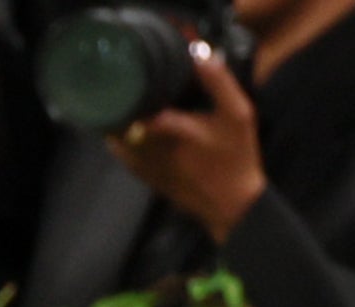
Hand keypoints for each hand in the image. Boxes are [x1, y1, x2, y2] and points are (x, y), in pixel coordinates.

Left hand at [105, 40, 267, 244]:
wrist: (232, 205)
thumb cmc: (236, 157)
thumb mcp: (238, 114)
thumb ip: (219, 82)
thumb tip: (198, 53)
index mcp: (174, 128)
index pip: (136, 103)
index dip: (131, 85)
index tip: (134, 71)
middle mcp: (153, 148)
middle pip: (120, 119)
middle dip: (120, 100)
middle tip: (125, 83)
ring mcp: (146, 165)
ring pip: (117, 138)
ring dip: (117, 120)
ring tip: (123, 102)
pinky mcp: (146, 178)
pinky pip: (123, 154)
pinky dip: (121, 139)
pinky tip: (128, 127)